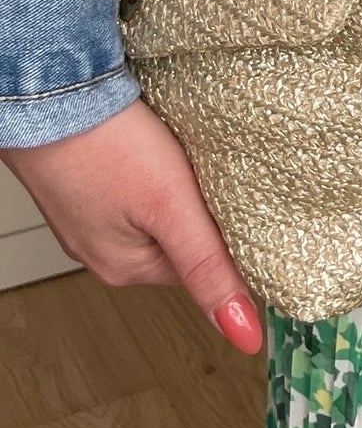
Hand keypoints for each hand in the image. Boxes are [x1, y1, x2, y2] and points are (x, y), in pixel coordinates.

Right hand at [0, 97, 264, 354]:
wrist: (51, 93)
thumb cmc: (105, 146)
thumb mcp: (173, 209)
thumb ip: (210, 269)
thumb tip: (244, 333)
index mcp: (125, 269)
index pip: (201, 271)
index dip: (226, 238)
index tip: (239, 206)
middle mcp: (103, 252)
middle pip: (179, 242)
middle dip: (199, 213)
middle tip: (204, 174)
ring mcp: (90, 218)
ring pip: (156, 215)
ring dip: (174, 191)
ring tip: (177, 160)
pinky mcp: (86, 186)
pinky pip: (132, 191)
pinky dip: (149, 173)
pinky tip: (150, 151)